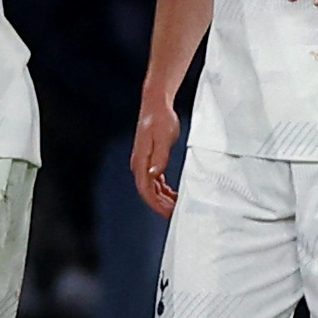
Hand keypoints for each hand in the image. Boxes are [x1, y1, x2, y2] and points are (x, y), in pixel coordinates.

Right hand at [131, 98, 182, 220]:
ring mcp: (143, 162)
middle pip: (148, 192)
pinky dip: (163, 189)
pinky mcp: (149, 159)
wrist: (156, 104)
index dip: (157, 204)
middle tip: (177, 213)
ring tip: (177, 205)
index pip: (146, 190)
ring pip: (151, 188)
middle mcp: (139, 164)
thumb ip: (160, 157)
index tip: (169, 213)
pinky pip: (154, 180)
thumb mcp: (164, 138)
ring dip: (163, 198)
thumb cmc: (161, 119)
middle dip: (161, 205)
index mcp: (141, 161)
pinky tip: (172, 193)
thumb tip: (154, 175)